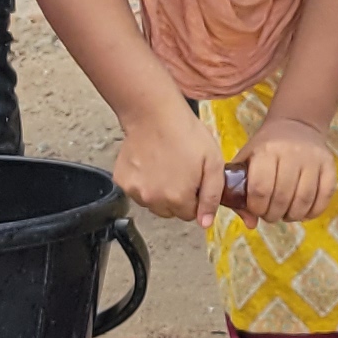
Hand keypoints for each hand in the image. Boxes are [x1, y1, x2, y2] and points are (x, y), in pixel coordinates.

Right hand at [113, 95, 228, 223]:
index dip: (195, 198)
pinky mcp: (122, 181)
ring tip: (166, 166)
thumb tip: (205, 223)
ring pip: (152, 203)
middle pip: (170, 211)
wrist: (154, 114)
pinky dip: (143, 182)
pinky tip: (150, 163)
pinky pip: (136, 191)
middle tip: (181, 171)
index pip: (190, 215)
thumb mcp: (214, 163)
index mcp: (178, 199)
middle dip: (178, 197)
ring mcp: (135, 191)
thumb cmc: (187, 134)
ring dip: (160, 192)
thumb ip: (212, 196)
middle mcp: (153, 200)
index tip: (195, 179)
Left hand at [238, 118, 337, 225]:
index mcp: (267, 150)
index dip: (256, 207)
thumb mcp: (246, 161)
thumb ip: (240, 192)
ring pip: (304, 200)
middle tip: (270, 215)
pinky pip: (325, 196)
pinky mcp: (329, 164)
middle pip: (282, 197)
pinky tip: (303, 212)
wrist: (296, 125)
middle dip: (273, 214)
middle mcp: (291, 153)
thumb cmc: (265, 148)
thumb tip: (251, 224)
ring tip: (285, 215)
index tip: (256, 210)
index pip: (260, 189)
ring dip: (293, 215)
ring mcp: (313, 159)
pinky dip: (313, 211)